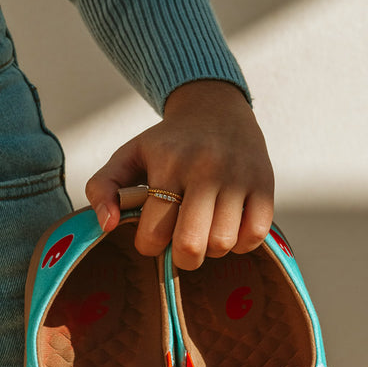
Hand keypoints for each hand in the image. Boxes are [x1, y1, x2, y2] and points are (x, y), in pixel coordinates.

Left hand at [85, 80, 273, 269]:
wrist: (215, 108)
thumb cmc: (168, 143)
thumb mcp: (128, 155)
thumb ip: (102, 187)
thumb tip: (107, 225)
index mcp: (168, 163)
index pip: (154, 233)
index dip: (149, 246)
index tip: (152, 235)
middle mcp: (205, 168)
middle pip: (191, 245)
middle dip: (182, 258)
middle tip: (179, 244)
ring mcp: (239, 176)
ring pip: (223, 243)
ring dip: (212, 249)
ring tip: (205, 231)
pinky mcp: (265, 183)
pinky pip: (255, 235)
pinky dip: (242, 243)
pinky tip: (230, 227)